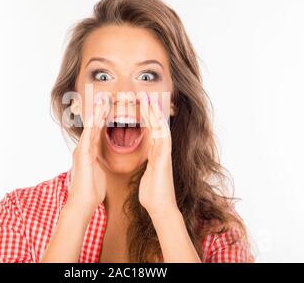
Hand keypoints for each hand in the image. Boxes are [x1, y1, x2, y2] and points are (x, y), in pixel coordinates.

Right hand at [67, 92, 109, 212]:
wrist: (82, 203)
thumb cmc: (91, 190)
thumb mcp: (98, 171)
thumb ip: (98, 160)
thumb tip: (101, 157)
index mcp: (89, 151)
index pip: (97, 130)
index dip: (103, 117)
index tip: (110, 104)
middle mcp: (84, 148)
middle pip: (93, 124)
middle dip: (100, 110)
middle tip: (106, 95)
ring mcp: (82, 150)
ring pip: (90, 127)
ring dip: (97, 112)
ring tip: (103, 99)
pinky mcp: (83, 155)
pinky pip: (89, 136)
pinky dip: (94, 124)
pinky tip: (98, 115)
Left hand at [138, 92, 178, 217]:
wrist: (160, 207)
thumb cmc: (152, 192)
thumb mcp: (147, 172)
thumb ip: (148, 162)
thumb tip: (146, 157)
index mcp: (155, 152)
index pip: (150, 129)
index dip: (145, 115)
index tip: (139, 103)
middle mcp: (161, 150)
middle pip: (156, 125)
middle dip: (150, 109)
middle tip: (143, 95)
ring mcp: (164, 155)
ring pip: (160, 129)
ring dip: (155, 114)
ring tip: (149, 100)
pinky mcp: (164, 161)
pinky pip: (163, 141)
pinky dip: (160, 129)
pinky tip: (156, 119)